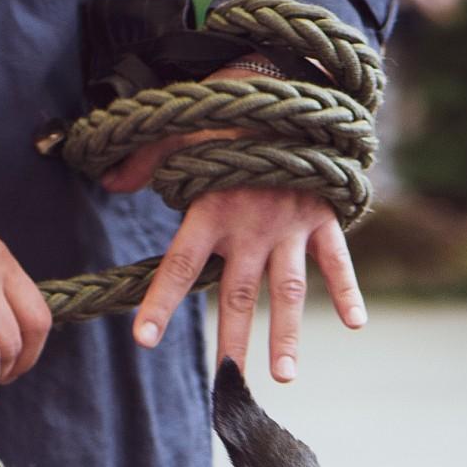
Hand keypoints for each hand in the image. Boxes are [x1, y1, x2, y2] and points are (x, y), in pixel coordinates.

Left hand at [99, 65, 364, 381]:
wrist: (283, 79)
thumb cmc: (226, 112)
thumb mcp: (179, 129)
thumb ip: (144, 160)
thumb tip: (109, 182)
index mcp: (210, 208)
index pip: (179, 263)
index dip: (161, 301)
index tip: (146, 340)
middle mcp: (250, 223)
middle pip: (237, 294)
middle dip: (232, 343)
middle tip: (228, 386)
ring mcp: (289, 222)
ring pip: (287, 289)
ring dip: (286, 334)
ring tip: (283, 376)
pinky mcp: (321, 214)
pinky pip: (336, 258)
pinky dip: (349, 289)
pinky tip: (357, 324)